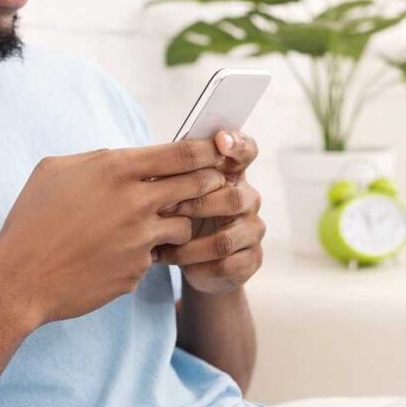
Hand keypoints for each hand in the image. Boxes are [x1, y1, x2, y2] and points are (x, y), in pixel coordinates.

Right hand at [0, 140, 228, 330]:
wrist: (20, 279)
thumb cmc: (31, 219)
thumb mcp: (56, 170)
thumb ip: (97, 158)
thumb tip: (124, 155)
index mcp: (116, 169)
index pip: (182, 153)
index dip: (206, 150)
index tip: (216, 151)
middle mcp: (135, 202)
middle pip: (197, 185)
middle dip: (208, 183)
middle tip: (211, 183)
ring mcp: (140, 240)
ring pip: (184, 226)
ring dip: (176, 223)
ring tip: (151, 224)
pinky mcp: (138, 271)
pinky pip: (156, 257)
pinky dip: (146, 254)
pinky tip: (117, 255)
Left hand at [155, 131, 265, 294]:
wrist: (196, 263)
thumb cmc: (184, 218)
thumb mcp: (177, 193)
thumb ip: (174, 178)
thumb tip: (152, 171)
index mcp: (232, 176)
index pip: (247, 151)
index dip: (237, 144)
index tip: (220, 141)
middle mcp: (248, 199)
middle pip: (232, 198)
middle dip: (195, 205)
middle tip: (163, 210)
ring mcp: (252, 230)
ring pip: (225, 239)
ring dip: (189, 245)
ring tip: (162, 245)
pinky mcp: (251, 260)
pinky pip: (225, 265)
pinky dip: (195, 266)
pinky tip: (175, 262)